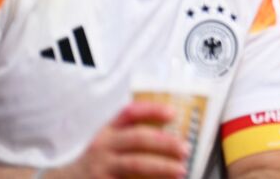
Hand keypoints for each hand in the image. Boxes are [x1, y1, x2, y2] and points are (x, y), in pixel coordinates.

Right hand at [47, 101, 190, 178]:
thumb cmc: (95, 161)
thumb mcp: (106, 143)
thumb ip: (129, 135)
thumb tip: (168, 134)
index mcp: (107, 132)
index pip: (129, 113)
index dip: (152, 110)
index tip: (173, 113)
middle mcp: (103, 147)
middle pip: (138, 139)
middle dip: (164, 142)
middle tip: (185, 148)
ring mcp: (102, 168)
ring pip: (135, 164)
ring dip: (161, 167)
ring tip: (180, 170)